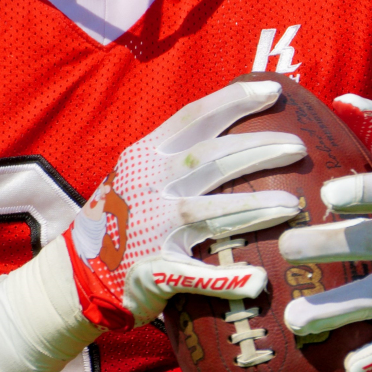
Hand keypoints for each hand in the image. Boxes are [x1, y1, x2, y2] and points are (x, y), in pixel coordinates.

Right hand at [0, 80, 303, 371]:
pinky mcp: (152, 272)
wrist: (73, 276)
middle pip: (211, 159)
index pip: (194, 117)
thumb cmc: (118, 219)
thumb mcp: (135, 173)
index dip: (235, 100)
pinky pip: (195, 276)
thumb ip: (176, 154)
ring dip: (254, 207)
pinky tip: (259, 281)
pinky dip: (227, 279)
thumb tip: (233, 128)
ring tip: (294, 205)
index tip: (273, 91)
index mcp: (145, 156)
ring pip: (209, 212)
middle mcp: (148, 186)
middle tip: (299, 147)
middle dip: (258, 150)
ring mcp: (149, 229)